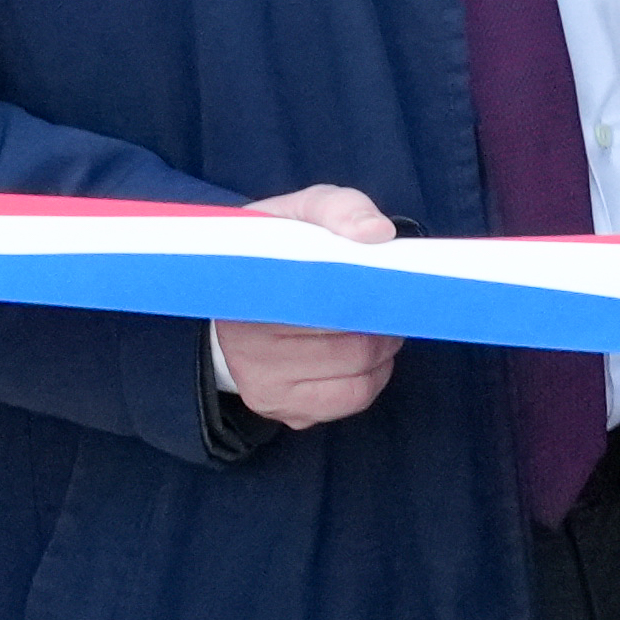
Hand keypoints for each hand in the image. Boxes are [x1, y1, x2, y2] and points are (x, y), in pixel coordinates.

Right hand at [204, 179, 405, 432]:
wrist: (236, 294)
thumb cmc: (279, 249)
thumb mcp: (301, 212)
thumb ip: (339, 208)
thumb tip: (376, 233)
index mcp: (248, 293)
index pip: (327, 302)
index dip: (367, 292)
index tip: (382, 280)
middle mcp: (247, 349)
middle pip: (353, 346)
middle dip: (382, 323)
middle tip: (383, 303)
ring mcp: (264, 386)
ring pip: (358, 377)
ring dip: (381, 352)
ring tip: (372, 326)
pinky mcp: (283, 411)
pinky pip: (351, 400)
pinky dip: (370, 377)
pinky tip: (360, 356)